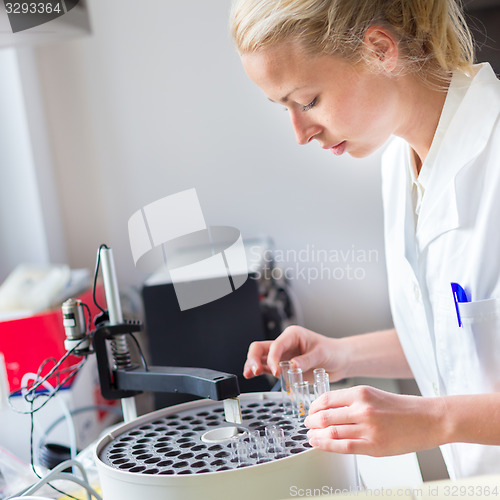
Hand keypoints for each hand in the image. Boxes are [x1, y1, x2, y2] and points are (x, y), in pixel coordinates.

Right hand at [243, 325, 343, 379]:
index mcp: (292, 335)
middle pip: (260, 347)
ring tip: (249, 374)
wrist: (340, 360)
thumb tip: (292, 366)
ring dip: (253, 365)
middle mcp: (284, 344)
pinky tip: (254, 375)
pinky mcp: (283, 366)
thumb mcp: (322, 354)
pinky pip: (267, 367)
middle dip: (254, 358)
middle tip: (254, 371)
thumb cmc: (333, 352)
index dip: (272, 358)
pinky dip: (260, 371)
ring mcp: (282, 355)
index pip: (275, 345)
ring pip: (260, 357)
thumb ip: (306, 360)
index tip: (276, 371)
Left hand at [304, 385, 444, 456]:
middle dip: (312, 421)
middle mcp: (363, 408)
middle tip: (307, 424)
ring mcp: (368, 428)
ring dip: (317, 434)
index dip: (314, 407)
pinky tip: (320, 444)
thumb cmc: (403, 408)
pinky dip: (328, 446)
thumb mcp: (374, 395)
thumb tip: (329, 410)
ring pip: (332, 431)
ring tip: (311, 436)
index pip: (327, 398)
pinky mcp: (375, 446)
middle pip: (326, 415)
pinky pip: (344, 447)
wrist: (430, 419)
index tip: (310, 411)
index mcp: (361, 392)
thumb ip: (353, 401)